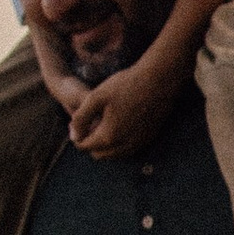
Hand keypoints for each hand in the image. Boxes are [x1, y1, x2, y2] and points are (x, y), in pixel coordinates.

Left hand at [67, 59, 181, 160]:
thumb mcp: (95, 97)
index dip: (76, 135)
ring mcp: (139, 143)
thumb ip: (81, 118)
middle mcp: (125, 145)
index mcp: (109, 136)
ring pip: (115, 154)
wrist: (160, 80)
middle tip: (88, 123)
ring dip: (105, 145)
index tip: (74, 121)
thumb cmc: (126, 84)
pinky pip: (129, 148)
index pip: (85, 146)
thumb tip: (73, 137)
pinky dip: (120, 142)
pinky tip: (119, 124)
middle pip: (99, 154)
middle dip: (90, 143)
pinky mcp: (150, 137)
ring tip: (102, 124)